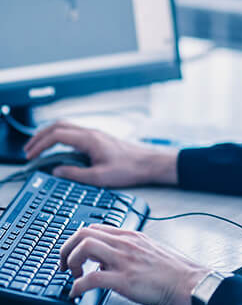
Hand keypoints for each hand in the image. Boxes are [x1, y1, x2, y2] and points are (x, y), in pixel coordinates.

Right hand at [23, 121, 177, 187]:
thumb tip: (57, 171)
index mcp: (89, 139)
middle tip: (28, 150)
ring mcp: (96, 134)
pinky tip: (59, 149)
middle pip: (58, 126)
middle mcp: (92, 133)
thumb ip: (76, 174)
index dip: (40, 144)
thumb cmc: (130, 169)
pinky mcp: (100, 139)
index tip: (30, 155)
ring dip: (50, 135)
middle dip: (40, 136)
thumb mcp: (100, 177)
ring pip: (66, 127)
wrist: (150, 164)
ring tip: (39, 148)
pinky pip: (75, 133)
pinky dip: (61, 137)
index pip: (56, 135)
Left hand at [60, 223, 209, 304]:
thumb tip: (108, 262)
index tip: (74, 255)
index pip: (95, 228)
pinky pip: (90, 279)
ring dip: (70, 262)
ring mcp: (124, 260)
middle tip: (65, 265)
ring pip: (84, 248)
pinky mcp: (124, 280)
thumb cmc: (176, 271)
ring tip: (71, 276)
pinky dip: (77, 287)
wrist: (191, 283)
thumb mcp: (151, 251)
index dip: (78, 241)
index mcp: (133, 236)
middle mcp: (126, 244)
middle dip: (67, 248)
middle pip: (83, 233)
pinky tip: (76, 293)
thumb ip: (130, 251)